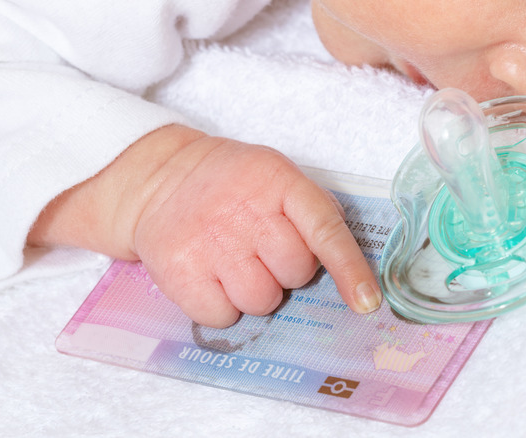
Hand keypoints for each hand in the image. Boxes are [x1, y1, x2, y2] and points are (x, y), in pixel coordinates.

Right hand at [28, 125, 381, 327]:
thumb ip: (308, 208)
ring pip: (261, 301)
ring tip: (233, 263)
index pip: (324, 229)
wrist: (158, 180)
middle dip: (285, 270)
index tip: (367, 303)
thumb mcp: (272, 174)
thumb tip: (341, 263)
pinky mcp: (178, 270)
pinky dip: (220, 305)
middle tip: (261, 250)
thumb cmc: (227, 184)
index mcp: (276, 181)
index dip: (349, 269)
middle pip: (294, 273)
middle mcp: (242, 210)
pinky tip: (209, 276)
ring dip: (253, 291)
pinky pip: (222, 316)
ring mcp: (208, 242)